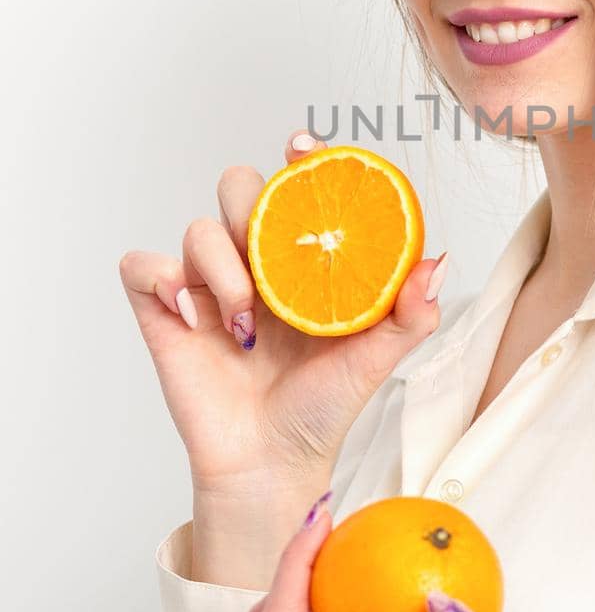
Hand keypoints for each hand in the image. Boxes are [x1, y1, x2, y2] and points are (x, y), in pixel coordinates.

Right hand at [118, 129, 446, 489]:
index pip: (296, 187)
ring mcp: (206, 284)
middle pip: (240, 186)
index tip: (304, 148)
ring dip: (222, 266)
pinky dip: (161, 280)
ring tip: (246, 323)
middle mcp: (253, 260)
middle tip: (271, 253)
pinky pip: (142, 266)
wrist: (272, 462)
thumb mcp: (377, 359)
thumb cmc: (322, 407)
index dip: (299, 158)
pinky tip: (194, 317)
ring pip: (197, 226)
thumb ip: (410, 312)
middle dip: (254, 206)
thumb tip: (436, 262)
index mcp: (303, 259)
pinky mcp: (164, 311)